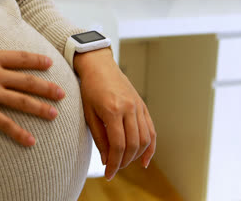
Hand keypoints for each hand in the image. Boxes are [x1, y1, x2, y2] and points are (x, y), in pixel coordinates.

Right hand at [0, 18, 64, 146]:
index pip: (21, 58)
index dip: (37, 61)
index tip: (50, 63)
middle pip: (27, 81)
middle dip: (47, 88)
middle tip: (62, 93)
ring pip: (20, 102)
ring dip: (39, 108)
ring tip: (54, 114)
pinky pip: (3, 123)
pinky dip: (17, 132)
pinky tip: (30, 141)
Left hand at [74, 48, 155, 180]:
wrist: (99, 66)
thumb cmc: (89, 89)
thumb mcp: (88, 113)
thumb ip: (99, 137)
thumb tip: (106, 160)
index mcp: (113, 110)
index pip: (117, 145)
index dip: (114, 163)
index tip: (108, 174)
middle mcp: (129, 108)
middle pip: (133, 144)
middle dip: (124, 161)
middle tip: (114, 169)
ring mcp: (138, 106)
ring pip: (145, 139)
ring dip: (136, 156)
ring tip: (124, 163)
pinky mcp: (143, 106)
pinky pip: (151, 130)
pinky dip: (150, 146)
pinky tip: (145, 160)